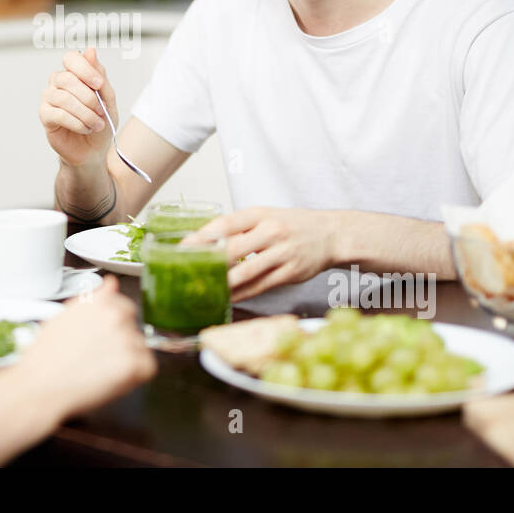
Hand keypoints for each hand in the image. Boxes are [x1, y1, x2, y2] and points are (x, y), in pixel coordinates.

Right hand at [13, 276, 155, 418]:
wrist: (40, 384)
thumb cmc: (45, 357)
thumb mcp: (63, 316)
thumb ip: (92, 299)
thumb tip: (112, 283)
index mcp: (99, 301)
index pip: (125, 307)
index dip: (114, 326)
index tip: (104, 338)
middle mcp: (116, 314)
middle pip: (134, 327)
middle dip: (122, 341)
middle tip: (99, 357)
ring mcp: (126, 338)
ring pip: (141, 348)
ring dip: (128, 359)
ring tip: (100, 370)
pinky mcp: (133, 363)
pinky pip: (148, 368)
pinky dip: (136, 377)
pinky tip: (112, 380)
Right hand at [39, 47, 114, 168]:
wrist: (93, 149)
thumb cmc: (100, 122)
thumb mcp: (108, 98)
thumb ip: (100, 75)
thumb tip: (90, 50)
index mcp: (73, 73)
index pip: (71, 58)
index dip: (85, 69)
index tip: (99, 84)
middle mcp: (58, 82)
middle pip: (68, 78)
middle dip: (89, 97)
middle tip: (100, 111)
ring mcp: (49, 98)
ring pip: (64, 98)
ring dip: (85, 113)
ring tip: (96, 124)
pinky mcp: (45, 115)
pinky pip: (59, 114)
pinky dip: (77, 122)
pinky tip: (85, 128)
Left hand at [190, 207, 337, 301]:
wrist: (330, 234)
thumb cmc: (292, 225)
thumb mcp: (265, 216)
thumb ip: (239, 227)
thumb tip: (205, 239)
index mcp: (259, 214)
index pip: (224, 224)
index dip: (201, 237)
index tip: (182, 247)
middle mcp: (270, 231)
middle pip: (231, 249)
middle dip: (207, 262)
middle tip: (187, 272)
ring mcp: (282, 252)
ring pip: (245, 272)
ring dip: (223, 283)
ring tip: (205, 289)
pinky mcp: (290, 272)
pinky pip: (260, 286)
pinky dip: (241, 294)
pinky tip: (227, 298)